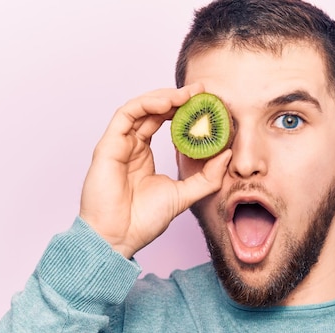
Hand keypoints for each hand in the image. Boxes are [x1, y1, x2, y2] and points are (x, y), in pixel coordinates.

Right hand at [79, 84, 230, 258]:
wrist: (118, 238)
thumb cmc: (143, 221)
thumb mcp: (184, 195)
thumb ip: (206, 177)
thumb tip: (226, 154)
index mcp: (144, 156)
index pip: (164, 123)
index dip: (184, 111)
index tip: (207, 104)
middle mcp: (131, 146)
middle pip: (154, 112)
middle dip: (178, 99)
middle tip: (201, 92)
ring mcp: (119, 145)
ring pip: (140, 108)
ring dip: (163, 97)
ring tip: (187, 95)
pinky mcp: (108, 146)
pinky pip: (125, 115)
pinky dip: (145, 104)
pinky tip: (167, 102)